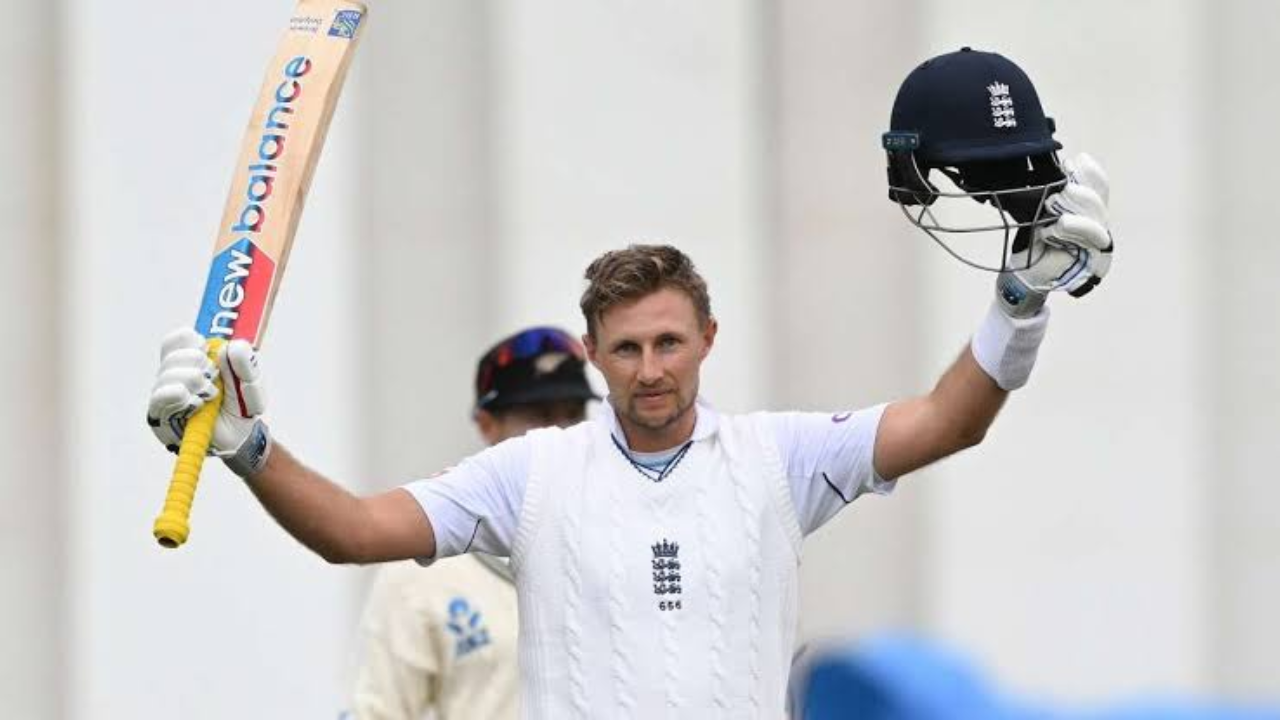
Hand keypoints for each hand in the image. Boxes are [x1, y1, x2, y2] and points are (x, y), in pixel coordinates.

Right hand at [147, 328, 271, 476]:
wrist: (241, 436)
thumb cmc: (241, 405)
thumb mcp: (251, 380)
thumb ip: (245, 361)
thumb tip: (230, 347)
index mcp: (190, 361)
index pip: (177, 339)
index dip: (193, 342)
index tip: (209, 353)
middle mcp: (172, 375)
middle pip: (173, 355)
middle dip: (200, 364)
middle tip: (214, 379)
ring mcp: (163, 395)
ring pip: (167, 374)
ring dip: (194, 381)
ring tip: (210, 395)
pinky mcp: (159, 416)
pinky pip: (161, 396)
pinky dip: (181, 396)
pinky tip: (197, 404)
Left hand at [996, 153, 1114, 316]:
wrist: (1027, 274)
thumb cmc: (1034, 243)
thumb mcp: (1040, 214)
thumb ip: (1049, 194)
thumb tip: (1049, 168)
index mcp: (1086, 210)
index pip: (1097, 185)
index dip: (1089, 171)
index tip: (1074, 160)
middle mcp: (1096, 223)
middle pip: (1097, 197)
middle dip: (1078, 188)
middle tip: (1058, 188)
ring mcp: (1098, 240)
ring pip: (1095, 214)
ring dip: (1074, 205)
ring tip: (1052, 204)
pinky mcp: (1096, 258)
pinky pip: (1091, 236)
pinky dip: (1073, 227)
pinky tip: (1056, 225)